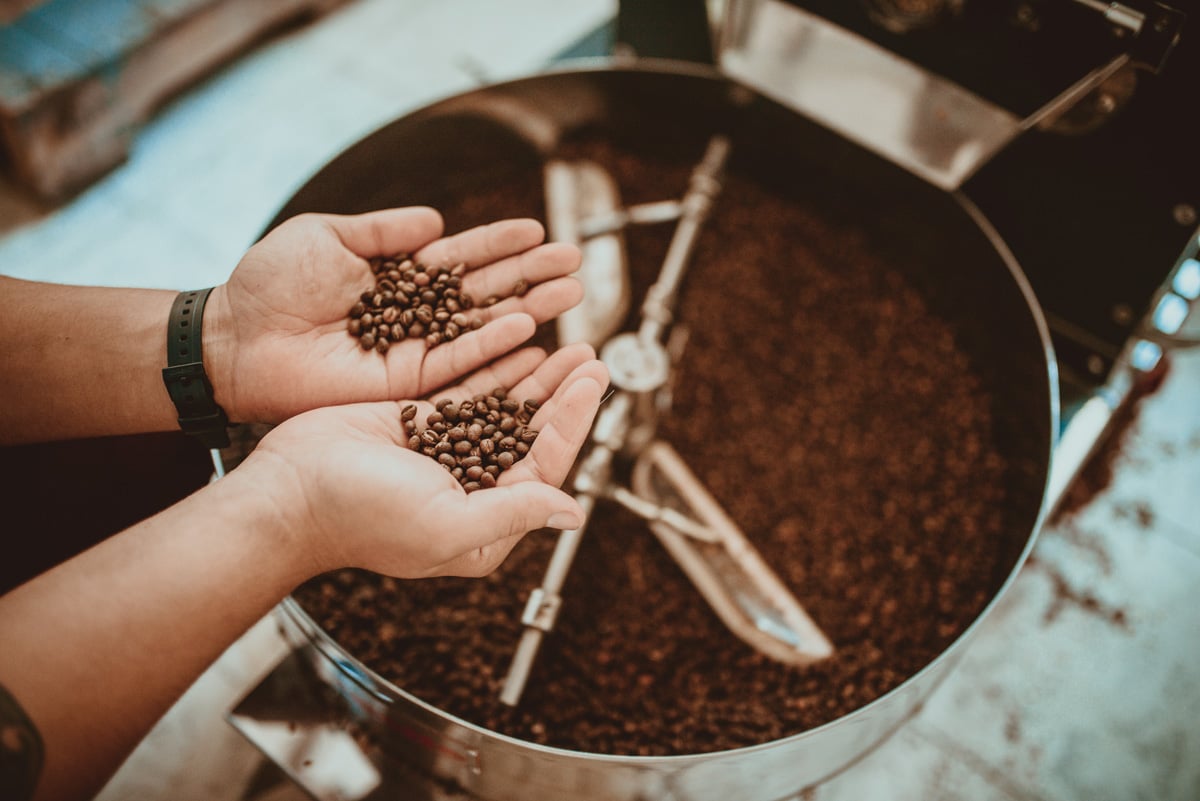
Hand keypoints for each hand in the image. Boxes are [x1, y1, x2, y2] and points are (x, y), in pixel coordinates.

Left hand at [206, 207, 582, 423]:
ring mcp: (414, 350)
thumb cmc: (269, 285)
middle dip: (531, 277)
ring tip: (571, 294)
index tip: (540, 230)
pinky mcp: (407, 384)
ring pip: (484, 330)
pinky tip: (529, 328)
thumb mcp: (327, 236)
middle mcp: (415, 315)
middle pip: (485, 294)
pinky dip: (494, 347)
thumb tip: (438, 222)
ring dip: (529, 311)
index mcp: (399, 277)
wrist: (235, 339)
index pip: (462, 258)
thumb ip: (385, 231)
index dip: (501, 244)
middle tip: (575, 264)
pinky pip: (459, 365)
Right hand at [242, 343, 607, 577]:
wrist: (288, 490)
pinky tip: (521, 345)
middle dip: (564, 396)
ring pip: (504, 409)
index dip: (573, 423)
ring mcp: (444, 453)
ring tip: (569, 348)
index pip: (545, 467)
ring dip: (538, 378)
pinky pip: (469, 391)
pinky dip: (496, 368)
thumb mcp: (445, 524)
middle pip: (531, 435)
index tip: (593, 384)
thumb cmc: (359, 517)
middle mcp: (470, 490)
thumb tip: (573, 512)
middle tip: (592, 359)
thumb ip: (512, 513)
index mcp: (484, 525)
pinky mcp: (418, 423)